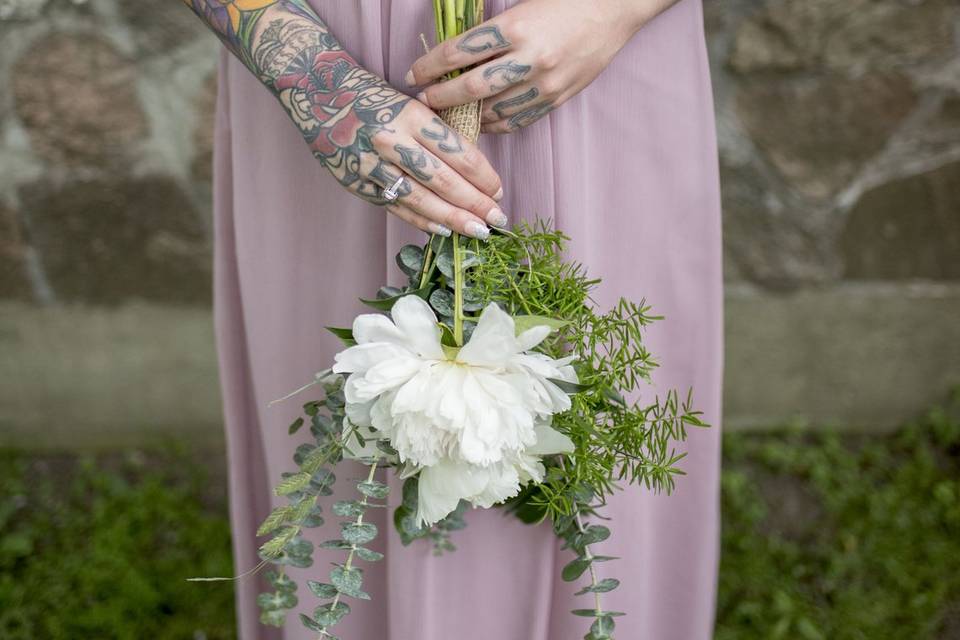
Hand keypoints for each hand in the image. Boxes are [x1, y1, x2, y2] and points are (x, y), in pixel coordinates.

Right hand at [184, 0, 505, 237]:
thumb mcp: (411, 105)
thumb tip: (475, 173)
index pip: (460, 154)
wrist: (319, 93)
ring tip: (477, 231)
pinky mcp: (358, 183)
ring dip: (453, 220)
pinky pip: (397, 207)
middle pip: (445, 182)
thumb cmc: (375, 98)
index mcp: (413, 117)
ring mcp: (373, 166)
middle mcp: (393, 142)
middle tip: (498, 220)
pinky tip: (443, 230)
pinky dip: (422, 221)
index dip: (484, 178)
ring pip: (422, 201)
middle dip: (476, 205)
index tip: (499, 191)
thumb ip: (438, 135)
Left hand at [406, 0, 654, 132]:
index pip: (459, 52)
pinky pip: (517, 119)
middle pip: (471, 87)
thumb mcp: (523, 5)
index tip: (414, 74)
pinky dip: (494, 123)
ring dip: (465, 115)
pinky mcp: (558, 98)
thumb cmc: (563, 1)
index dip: (430, 66)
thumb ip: (490, 32)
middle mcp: (531, 58)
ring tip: (447, 114)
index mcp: (516, 26)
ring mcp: (546, 82)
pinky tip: (480, 121)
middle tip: (424, 100)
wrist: (614, 8)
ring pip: (493, 110)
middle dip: (440, 97)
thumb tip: (451, 57)